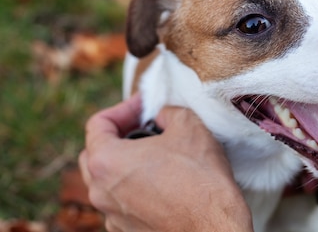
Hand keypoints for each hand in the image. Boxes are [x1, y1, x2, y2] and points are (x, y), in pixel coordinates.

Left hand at [79, 95, 252, 231]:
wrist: (214, 225)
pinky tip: (166, 182)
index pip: (98, 124)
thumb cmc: (199, 177)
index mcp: (106, 161)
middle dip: (119, 136)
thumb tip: (162, 116)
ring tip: (159, 154)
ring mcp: (112, 216)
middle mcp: (100, 191)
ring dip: (129, 163)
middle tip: (147, 128)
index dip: (124, 108)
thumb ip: (168, 112)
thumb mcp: (188, 124)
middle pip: (95, 154)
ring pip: (109, 181)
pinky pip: (125, 202)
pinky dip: (138, 188)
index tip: (146, 106)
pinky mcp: (128, 231)